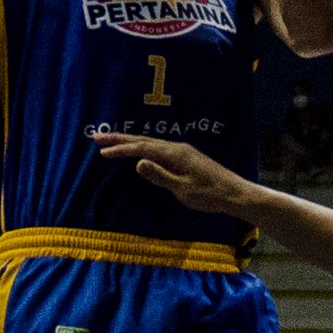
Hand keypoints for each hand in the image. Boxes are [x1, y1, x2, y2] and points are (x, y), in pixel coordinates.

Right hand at [93, 129, 264, 220]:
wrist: (235, 193)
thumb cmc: (210, 195)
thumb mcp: (183, 190)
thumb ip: (160, 176)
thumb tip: (138, 163)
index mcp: (175, 154)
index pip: (142, 149)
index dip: (121, 150)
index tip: (102, 152)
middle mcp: (177, 148)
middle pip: (143, 140)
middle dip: (120, 139)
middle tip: (97, 137)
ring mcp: (182, 151)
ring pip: (150, 142)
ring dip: (130, 141)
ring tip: (111, 141)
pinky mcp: (186, 157)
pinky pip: (158, 148)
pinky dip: (142, 146)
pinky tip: (139, 150)